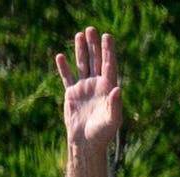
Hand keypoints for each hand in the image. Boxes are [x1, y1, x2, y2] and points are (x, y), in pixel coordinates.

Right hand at [55, 26, 122, 148]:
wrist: (86, 143)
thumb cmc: (102, 134)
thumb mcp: (112, 120)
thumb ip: (115, 104)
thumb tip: (118, 89)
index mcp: (108, 89)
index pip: (109, 66)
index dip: (108, 51)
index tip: (107, 37)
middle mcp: (97, 86)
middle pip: (96, 61)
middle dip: (93, 46)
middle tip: (91, 29)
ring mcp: (84, 89)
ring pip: (82, 65)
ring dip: (81, 51)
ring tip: (79, 35)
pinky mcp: (72, 94)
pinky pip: (67, 78)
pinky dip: (64, 68)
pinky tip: (61, 56)